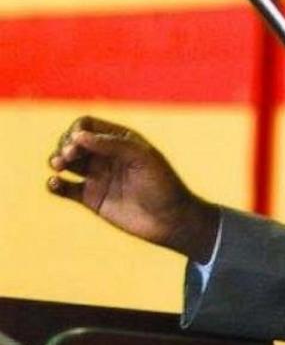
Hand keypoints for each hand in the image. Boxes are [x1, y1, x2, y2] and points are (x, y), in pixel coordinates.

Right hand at [47, 116, 219, 261]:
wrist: (170, 220)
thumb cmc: (163, 184)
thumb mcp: (142, 158)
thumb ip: (112, 144)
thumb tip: (78, 135)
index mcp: (119, 139)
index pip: (86, 125)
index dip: (77, 130)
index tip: (77, 143)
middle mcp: (105, 155)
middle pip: (72, 142)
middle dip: (64, 145)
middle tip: (67, 157)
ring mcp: (97, 176)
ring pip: (65, 163)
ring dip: (55, 160)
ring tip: (58, 166)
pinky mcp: (90, 198)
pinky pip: (65, 188)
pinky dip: (54, 184)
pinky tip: (55, 183)